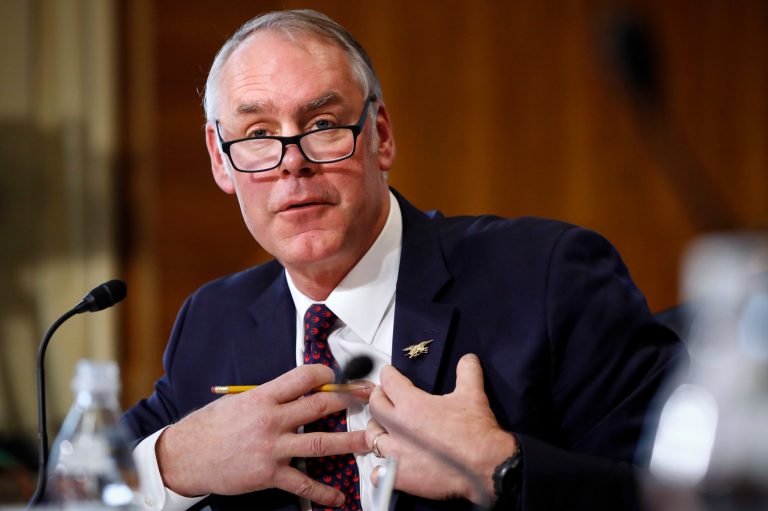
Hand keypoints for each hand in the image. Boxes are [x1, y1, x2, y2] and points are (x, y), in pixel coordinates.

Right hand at [157, 364, 369, 506]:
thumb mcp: (239, 401)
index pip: (303, 378)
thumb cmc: (211, 426)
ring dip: (349, 442)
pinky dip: (322, 491)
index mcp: (263, 397)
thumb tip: (298, 390)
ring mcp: (271, 448)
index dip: (325, 374)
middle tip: (368, 398)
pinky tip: (338, 494)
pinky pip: (302, 483)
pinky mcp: (269, 474)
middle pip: (319, 406)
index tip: (337, 377)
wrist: (186, 456)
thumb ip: (269, 396)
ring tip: (370, 441)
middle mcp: (271, 420)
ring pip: (320, 443)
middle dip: (348, 400)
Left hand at [366, 354, 516, 504]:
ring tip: (385, 429)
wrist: (486, 466)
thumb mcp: (473, 395)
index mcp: (411, 404)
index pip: (388, 381)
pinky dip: (381, 469)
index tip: (389, 374)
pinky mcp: (400, 476)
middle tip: (385, 397)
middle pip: (375, 406)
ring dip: (378, 431)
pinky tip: (389, 465)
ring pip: (372, 437)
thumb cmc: (476, 432)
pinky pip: (377, 473)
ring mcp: (397, 453)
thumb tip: (468, 358)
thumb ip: (467, 372)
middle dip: (379, 398)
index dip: (388, 374)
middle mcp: (398, 427)